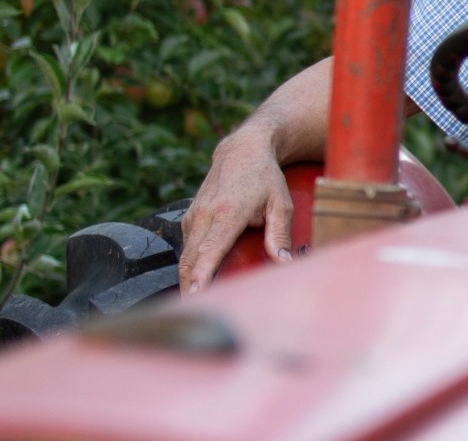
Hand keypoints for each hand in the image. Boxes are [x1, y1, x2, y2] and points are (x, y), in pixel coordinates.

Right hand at [179, 129, 293, 294]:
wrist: (242, 150)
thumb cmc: (265, 178)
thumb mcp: (281, 204)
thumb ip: (279, 236)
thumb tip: (283, 263)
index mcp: (228, 214)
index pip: (210, 250)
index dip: (201, 275)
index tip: (195, 295)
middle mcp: (205, 215)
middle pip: (190, 260)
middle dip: (188, 289)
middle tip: (194, 316)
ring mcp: (194, 216)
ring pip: (184, 256)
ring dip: (187, 281)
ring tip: (194, 306)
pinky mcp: (189, 218)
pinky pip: (186, 248)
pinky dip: (189, 267)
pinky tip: (197, 283)